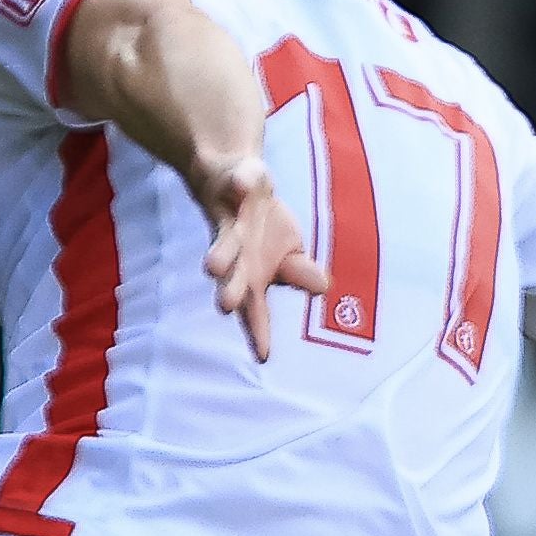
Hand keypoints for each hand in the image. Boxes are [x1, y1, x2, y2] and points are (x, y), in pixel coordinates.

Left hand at [190, 160, 326, 360]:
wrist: (230, 178)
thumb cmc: (261, 224)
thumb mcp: (289, 250)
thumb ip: (300, 271)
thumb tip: (322, 288)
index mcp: (253, 273)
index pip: (255, 309)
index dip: (259, 331)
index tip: (263, 356)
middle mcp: (237, 253)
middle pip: (234, 275)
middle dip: (232, 289)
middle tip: (226, 306)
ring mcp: (231, 219)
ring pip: (226, 237)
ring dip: (222, 251)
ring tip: (213, 265)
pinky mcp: (231, 184)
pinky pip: (240, 182)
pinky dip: (242, 185)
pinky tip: (243, 189)